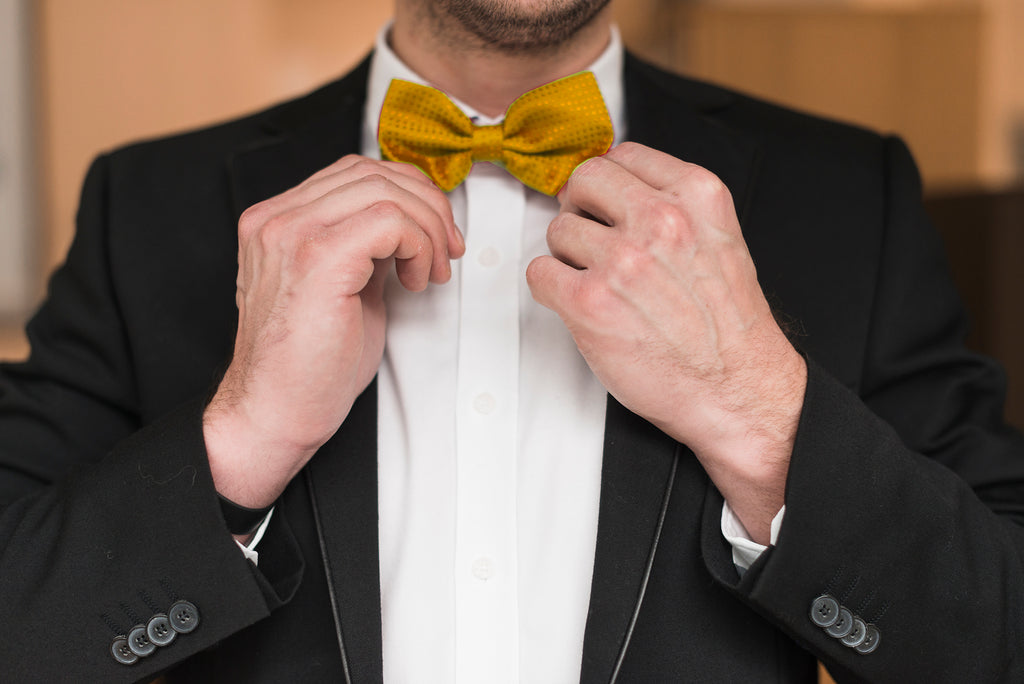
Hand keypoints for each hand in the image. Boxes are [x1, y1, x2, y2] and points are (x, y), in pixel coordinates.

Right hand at [204, 155, 463, 508]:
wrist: (273, 415)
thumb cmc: (307, 367)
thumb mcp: (344, 290)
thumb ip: (367, 249)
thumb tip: (411, 226)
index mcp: (277, 222)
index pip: (354, 172)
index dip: (408, 194)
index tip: (435, 235)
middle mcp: (277, 220)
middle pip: (372, 172)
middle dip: (427, 206)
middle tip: (446, 250)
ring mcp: (291, 234)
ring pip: (384, 190)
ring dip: (427, 228)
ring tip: (430, 271)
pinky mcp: (316, 259)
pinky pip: (389, 221)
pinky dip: (417, 245)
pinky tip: (414, 281)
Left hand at [526, 142, 804, 542]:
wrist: (735, 389)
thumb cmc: (728, 327)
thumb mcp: (720, 240)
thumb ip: (676, 205)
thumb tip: (620, 187)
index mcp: (697, 196)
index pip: (624, 155)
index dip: (608, 183)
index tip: (605, 203)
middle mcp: (660, 220)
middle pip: (583, 180)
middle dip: (581, 208)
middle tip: (592, 238)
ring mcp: (622, 260)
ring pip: (558, 229)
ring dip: (568, 255)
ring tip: (598, 283)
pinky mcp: (589, 302)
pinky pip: (540, 272)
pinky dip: (551, 288)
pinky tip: (579, 303)